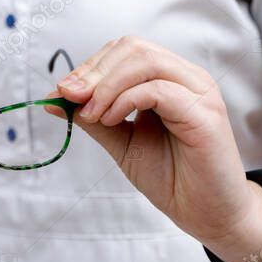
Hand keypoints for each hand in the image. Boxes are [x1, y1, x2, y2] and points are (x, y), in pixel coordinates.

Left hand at [55, 37, 261, 261]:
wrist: (206, 214)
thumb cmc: (170, 177)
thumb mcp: (121, 142)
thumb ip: (93, 118)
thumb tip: (54, 99)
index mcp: (170, 78)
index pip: (126, 50)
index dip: (90, 66)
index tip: (61, 92)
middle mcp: (188, 77)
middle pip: (134, 48)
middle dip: (94, 71)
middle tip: (69, 98)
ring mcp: (200, 92)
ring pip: (146, 62)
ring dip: (107, 85)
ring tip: (91, 114)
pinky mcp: (205, 114)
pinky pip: (159, 90)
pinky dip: (125, 100)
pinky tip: (111, 120)